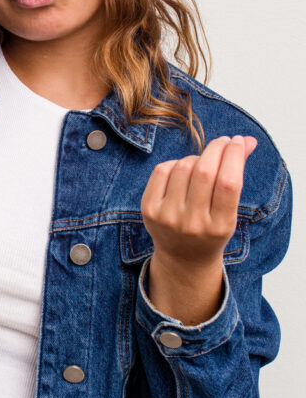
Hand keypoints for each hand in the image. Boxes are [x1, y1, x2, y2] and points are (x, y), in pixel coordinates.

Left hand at [141, 135, 256, 268]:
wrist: (183, 257)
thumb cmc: (212, 227)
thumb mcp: (230, 210)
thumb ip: (237, 174)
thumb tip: (247, 140)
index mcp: (220, 226)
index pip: (229, 183)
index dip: (234, 156)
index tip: (238, 141)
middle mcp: (193, 223)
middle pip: (205, 172)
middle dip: (217, 149)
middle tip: (224, 142)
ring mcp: (168, 217)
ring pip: (184, 167)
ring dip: (197, 157)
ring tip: (204, 163)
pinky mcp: (149, 209)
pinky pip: (162, 170)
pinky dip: (175, 163)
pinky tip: (183, 171)